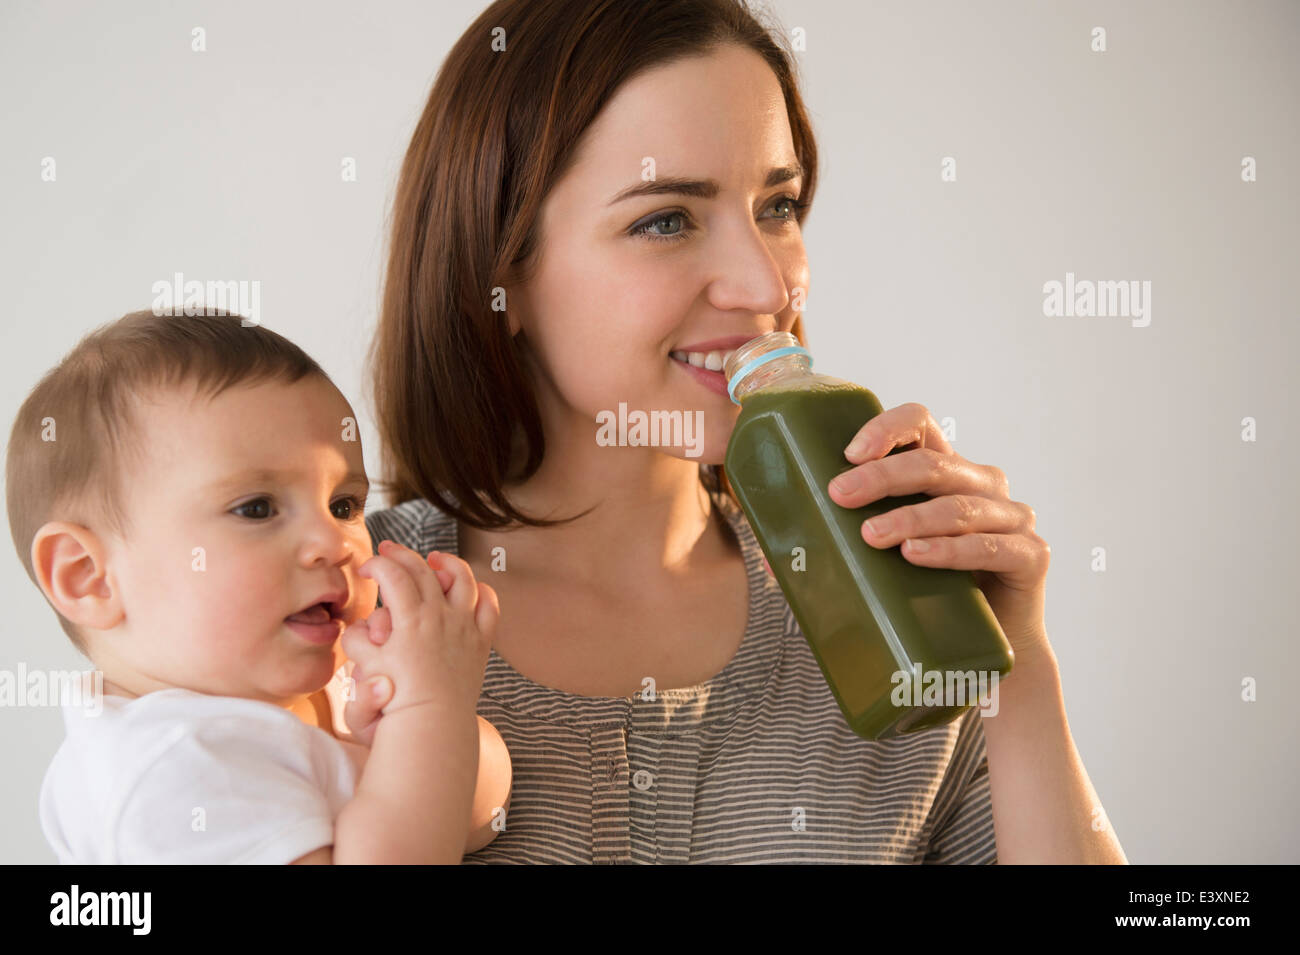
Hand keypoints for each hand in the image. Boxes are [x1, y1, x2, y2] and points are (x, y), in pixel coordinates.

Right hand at [341, 540, 497, 718]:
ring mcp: (464, 627)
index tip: (365, 569)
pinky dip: (481, 590)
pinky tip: (470, 587)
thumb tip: (363, 625)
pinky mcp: (480, 641)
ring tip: (433, 558)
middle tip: (387, 551)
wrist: (433, 725)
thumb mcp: (365, 668)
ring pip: (462, 578)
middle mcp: (441, 617)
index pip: (393, 575)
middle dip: (402, 555)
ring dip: (446, 562)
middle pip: (423, 569)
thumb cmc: (396, 702)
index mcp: (411, 620)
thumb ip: (358, 641)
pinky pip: (488, 605)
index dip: (376, 565)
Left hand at [827, 402, 1051, 661]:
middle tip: (839, 496)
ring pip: (958, 505)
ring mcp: (1012, 518)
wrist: (983, 660)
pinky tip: (916, 555)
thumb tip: (770, 564)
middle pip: (934, 463)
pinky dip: (949, 550)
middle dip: (882, 475)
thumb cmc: (927, 600)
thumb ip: (840, 551)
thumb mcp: (885, 564)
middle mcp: (983, 485)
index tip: (848, 453)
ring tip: (870, 536)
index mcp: (945, 472)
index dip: (887, 429)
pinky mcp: (1031, 556)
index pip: (920, 425)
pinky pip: (990, 547)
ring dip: (909, 517)